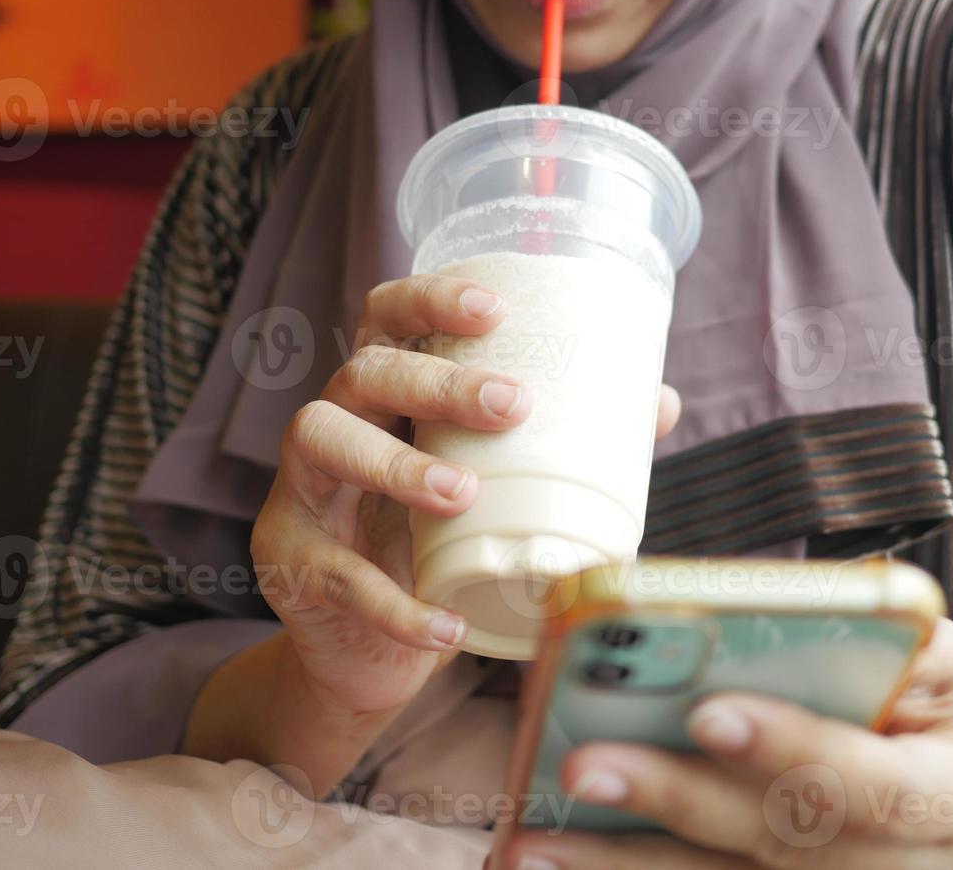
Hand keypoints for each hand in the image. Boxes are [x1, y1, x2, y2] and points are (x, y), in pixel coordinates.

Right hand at [252, 273, 681, 719]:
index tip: (494, 308)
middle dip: (437, 381)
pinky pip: (338, 575)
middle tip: (513, 406)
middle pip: (365, 372)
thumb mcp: (493, 494)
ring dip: (395, 463)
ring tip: (462, 494)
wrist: (366, 652)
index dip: (430, 299)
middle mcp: (335, 425)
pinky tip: (447, 624)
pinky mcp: (290, 562)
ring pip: (325, 442)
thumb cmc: (436, 548)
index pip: (387, 319)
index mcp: (386, 396)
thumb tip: (661, 403)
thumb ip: (565, 448)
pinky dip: (396, 604)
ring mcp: (302, 493)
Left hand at [502, 619, 952, 869]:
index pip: (876, 783)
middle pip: (787, 847)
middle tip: (579, 765)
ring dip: (622, 868)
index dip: (793, 751)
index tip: (708, 709)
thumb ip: (881, 642)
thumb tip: (769, 610)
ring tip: (526, 844)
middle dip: (677, 805)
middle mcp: (919, 869)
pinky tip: (559, 865)